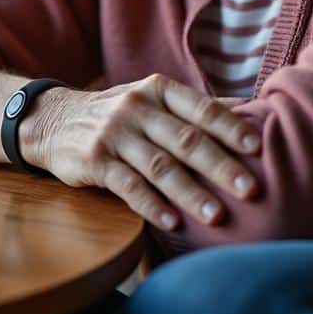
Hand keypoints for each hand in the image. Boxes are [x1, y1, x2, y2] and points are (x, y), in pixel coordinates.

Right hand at [26, 75, 261, 230]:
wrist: (54, 121)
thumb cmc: (118, 114)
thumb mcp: (151, 99)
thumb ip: (194, 107)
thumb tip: (253, 110)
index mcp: (157, 90)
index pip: (200, 108)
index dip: (230, 128)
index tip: (258, 148)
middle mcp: (136, 108)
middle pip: (185, 140)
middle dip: (221, 166)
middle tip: (252, 189)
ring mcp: (114, 134)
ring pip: (159, 166)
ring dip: (190, 193)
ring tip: (217, 216)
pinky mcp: (94, 161)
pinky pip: (128, 186)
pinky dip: (152, 205)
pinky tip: (173, 223)